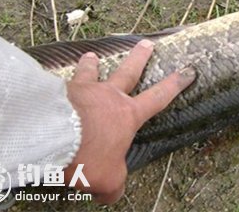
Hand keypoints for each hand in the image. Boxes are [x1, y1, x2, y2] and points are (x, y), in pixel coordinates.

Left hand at [64, 39, 195, 203]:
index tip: (188, 70)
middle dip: (140, 57)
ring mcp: (82, 90)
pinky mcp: (58, 91)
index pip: (158, 98)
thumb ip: (114, 184)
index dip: (175, 85)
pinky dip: (59, 82)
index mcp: (127, 115)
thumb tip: (112, 195)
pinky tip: (51, 81)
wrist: (51, 135)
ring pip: (91, 72)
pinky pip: (61, 83)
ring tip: (92, 56)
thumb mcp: (108, 178)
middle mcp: (108, 96)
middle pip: (128, 72)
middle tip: (146, 43)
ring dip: (92, 63)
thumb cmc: (86, 154)